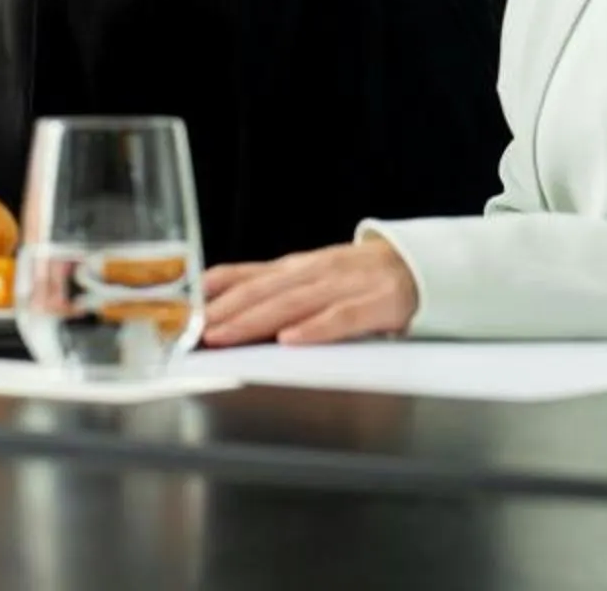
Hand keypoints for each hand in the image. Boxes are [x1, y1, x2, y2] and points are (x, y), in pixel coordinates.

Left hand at [201, 237, 419, 347]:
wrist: (421, 266)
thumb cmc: (358, 277)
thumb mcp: (310, 276)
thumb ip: (267, 284)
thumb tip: (212, 291)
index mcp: (298, 268)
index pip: (250, 276)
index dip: (217, 292)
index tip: (185, 309)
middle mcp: (316, 272)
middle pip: (264, 291)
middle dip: (227, 311)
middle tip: (197, 331)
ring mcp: (346, 285)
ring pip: (294, 303)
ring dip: (256, 319)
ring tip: (226, 335)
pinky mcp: (376, 304)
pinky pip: (342, 318)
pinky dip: (315, 328)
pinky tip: (291, 339)